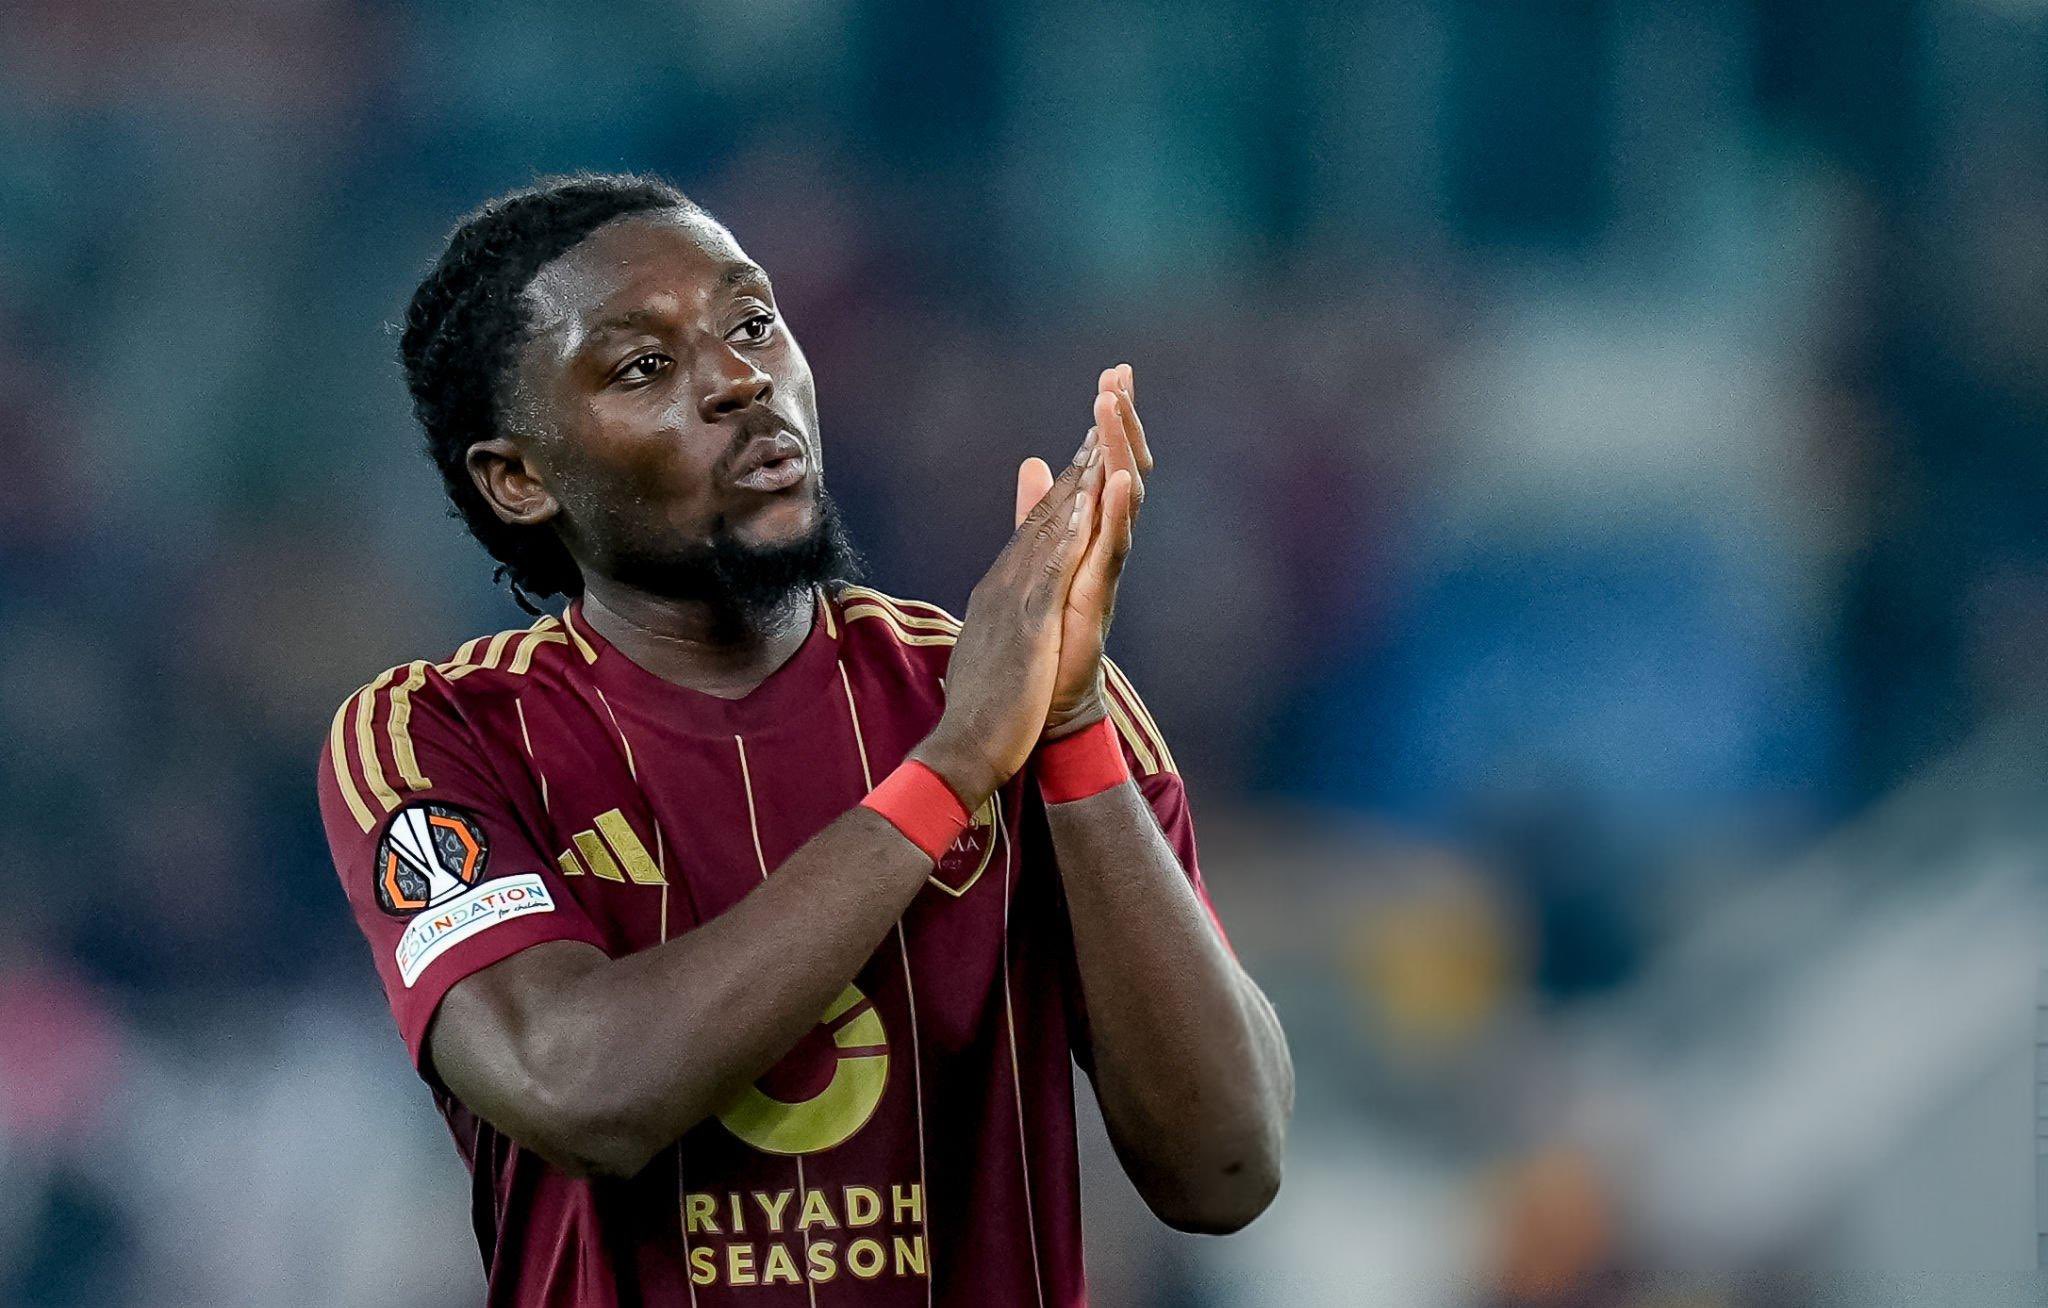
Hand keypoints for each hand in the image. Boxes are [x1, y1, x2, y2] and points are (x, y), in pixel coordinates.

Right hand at [911, 430, 1098, 808]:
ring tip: (1105, 423)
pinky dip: (1073, 529)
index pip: (1046, 519)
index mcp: (1006, 585)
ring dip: (1081, 471)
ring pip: (1054, 523)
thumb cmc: (986, 703)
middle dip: (1085, 449)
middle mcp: (1008, 579)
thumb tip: (1016, 585)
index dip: (1074, 472)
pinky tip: (1091, 497)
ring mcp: (1014, 597)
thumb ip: (1011, 606)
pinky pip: (1054, 566)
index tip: (1099, 430)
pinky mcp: (1026, 623)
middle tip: (1112, 393)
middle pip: (1053, 505)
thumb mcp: (1004, 643)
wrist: (962, 750)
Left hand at [1015, 363, 1152, 738]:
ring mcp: (1102, 570)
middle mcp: (1101, 546)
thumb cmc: (1046, 637)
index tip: (1113, 371)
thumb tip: (1035, 463)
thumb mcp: (1037, 558)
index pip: (1102, 465)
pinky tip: (1120, 478)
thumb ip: (1040, 512)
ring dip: (1117, 451)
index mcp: (1085, 533)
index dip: (1107, 422)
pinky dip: (1118, 512)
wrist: (1045, 704)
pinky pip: (1112, 549)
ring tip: (1112, 407)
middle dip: (1120, 423)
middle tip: (1119, 374)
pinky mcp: (1096, 599)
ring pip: (1120, 500)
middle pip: (1120, 471)